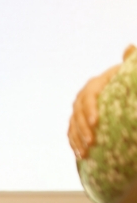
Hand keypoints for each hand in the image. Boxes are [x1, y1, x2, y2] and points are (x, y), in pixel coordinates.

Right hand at [68, 45, 135, 159]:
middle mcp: (86, 94)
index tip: (95, 122)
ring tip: (85, 152)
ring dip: (77, 138)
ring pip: (73, 123)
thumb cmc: (131, 82)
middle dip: (83, 128)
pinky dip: (75, 143)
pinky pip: (72, 132)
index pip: (90, 94)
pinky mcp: (80, 120)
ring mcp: (80, 108)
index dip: (90, 108)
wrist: (126, 94)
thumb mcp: (132, 73)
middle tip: (92, 142)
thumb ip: (132, 61)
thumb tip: (129, 47)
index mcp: (98, 82)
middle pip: (78, 111)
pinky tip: (80, 155)